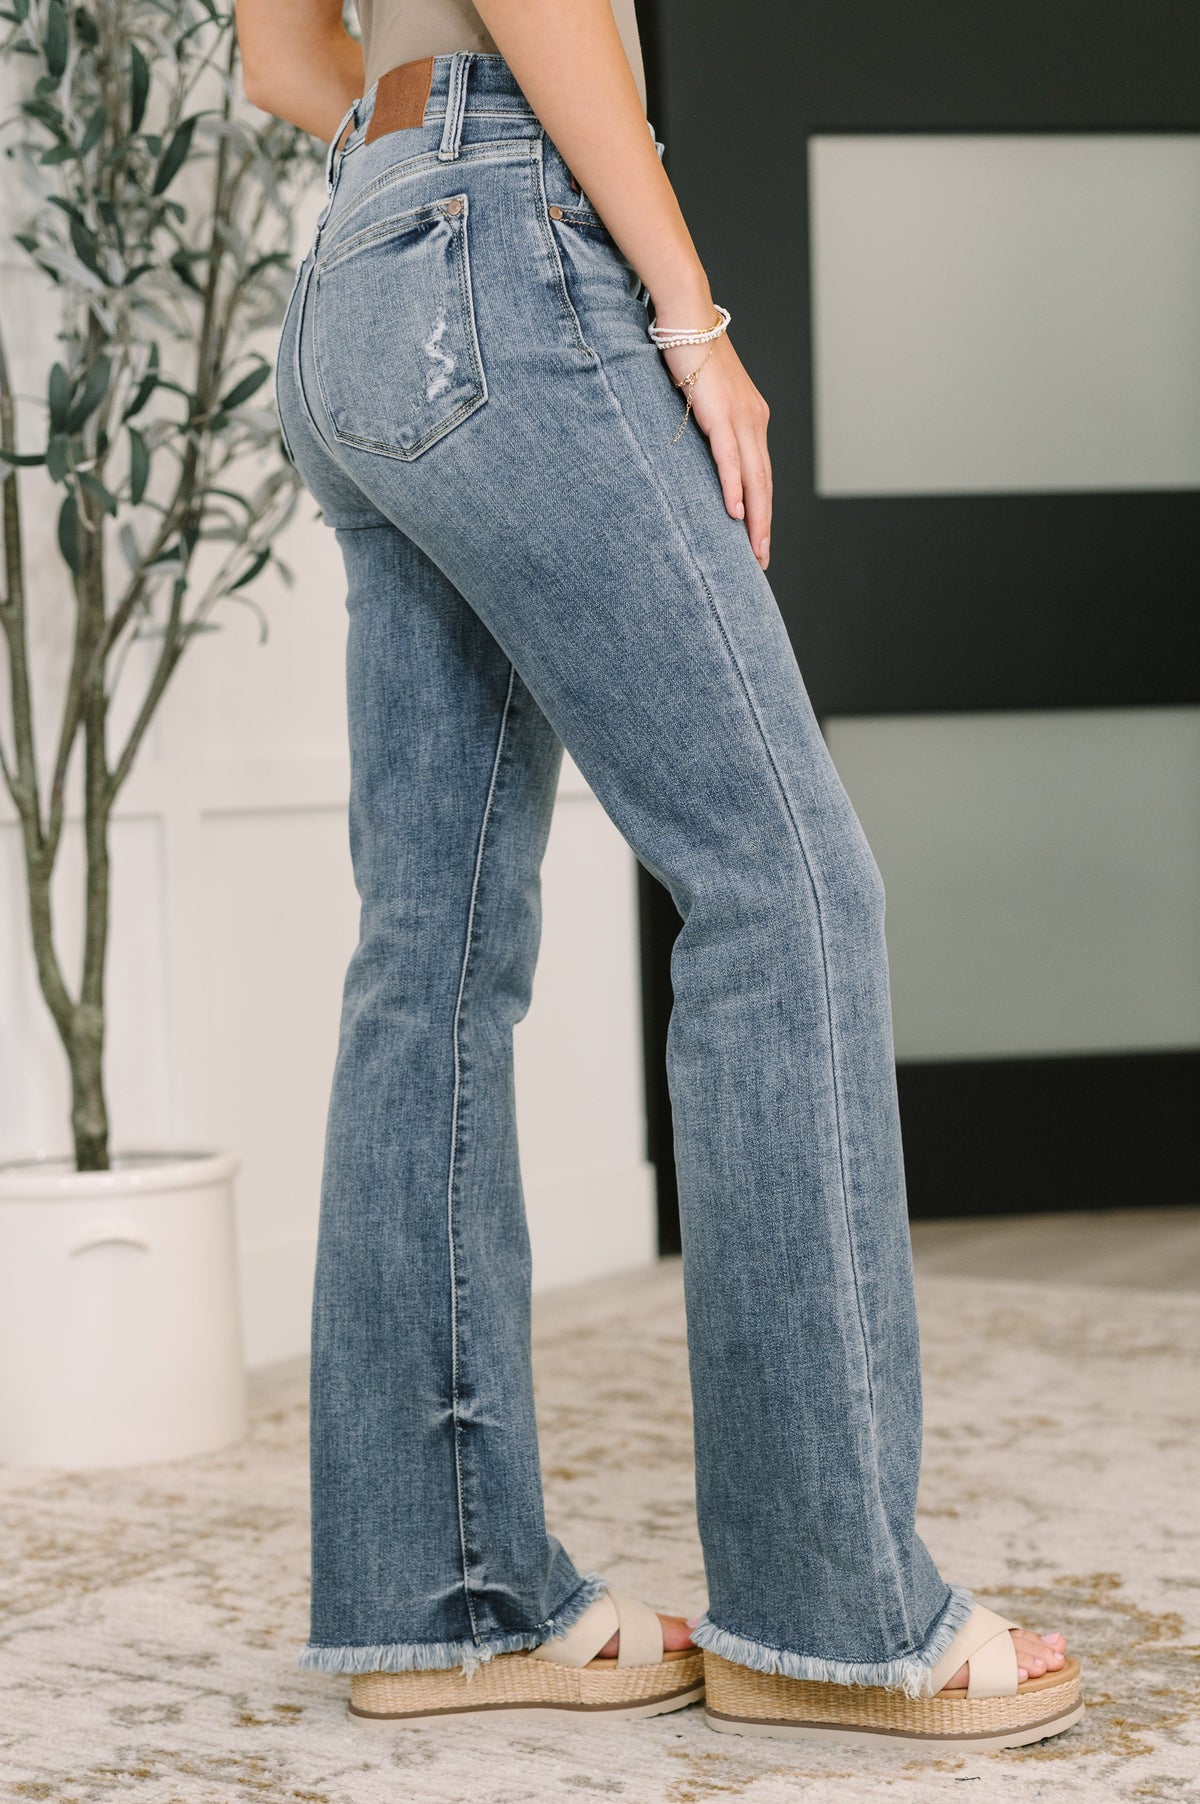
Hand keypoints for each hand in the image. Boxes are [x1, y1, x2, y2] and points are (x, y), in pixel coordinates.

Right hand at [660, 333, 771, 569]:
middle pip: (765, 484)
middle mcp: (754, 421)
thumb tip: (700, 451)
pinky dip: (734, 487)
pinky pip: (730, 458)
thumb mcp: (705, 398)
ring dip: (756, 517)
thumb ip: (709, 426)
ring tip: (754, 549)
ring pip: (754, 478)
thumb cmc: (690, 354)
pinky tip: (735, 513)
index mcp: (752, 419)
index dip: (763, 511)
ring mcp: (740, 417)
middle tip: (761, 560)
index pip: (762, 475)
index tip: (758, 541)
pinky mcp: (720, 413)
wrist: (687, 317)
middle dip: (764, 526)